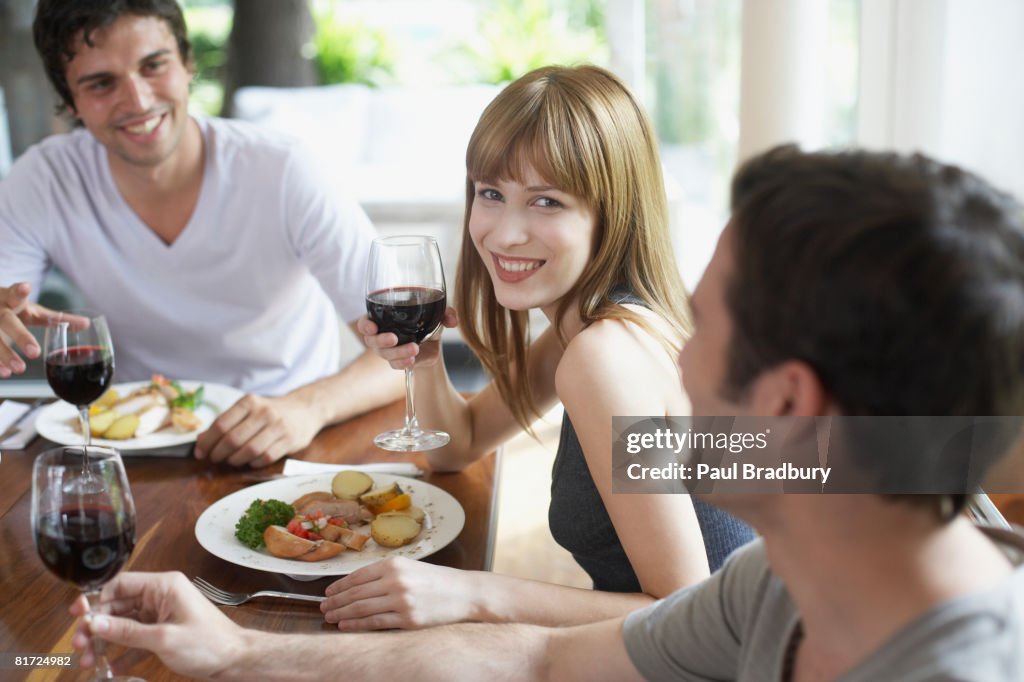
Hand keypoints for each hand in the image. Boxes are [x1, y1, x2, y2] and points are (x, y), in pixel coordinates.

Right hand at [0, 282, 87, 377]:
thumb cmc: (13, 309)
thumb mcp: (34, 311)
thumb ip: (58, 319)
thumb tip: (87, 324)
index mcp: (11, 299)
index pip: (15, 293)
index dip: (19, 291)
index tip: (26, 287)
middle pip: (6, 321)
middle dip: (20, 336)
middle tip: (34, 353)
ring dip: (4, 354)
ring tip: (19, 369)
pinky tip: (4, 373)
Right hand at [69, 571, 240, 678]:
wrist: (235, 660)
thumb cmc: (209, 644)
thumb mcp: (164, 638)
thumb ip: (128, 631)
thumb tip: (95, 623)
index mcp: (164, 586)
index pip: (121, 584)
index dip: (96, 598)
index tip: (78, 615)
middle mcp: (161, 596)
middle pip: (117, 605)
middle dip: (96, 626)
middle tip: (79, 647)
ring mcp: (161, 614)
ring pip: (123, 624)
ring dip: (105, 642)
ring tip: (89, 662)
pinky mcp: (163, 632)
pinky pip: (135, 639)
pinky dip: (122, 652)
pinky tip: (109, 668)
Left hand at [195, 393, 321, 466]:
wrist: (305, 409)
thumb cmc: (269, 412)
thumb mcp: (248, 410)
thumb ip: (225, 423)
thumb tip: (200, 441)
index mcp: (249, 402)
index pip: (221, 424)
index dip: (207, 442)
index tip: (200, 452)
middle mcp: (264, 412)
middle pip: (233, 439)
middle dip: (219, 453)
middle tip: (215, 459)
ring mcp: (279, 426)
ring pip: (249, 450)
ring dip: (235, 460)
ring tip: (231, 460)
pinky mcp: (289, 440)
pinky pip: (265, 458)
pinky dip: (253, 463)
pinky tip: (250, 460)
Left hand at [321, 556, 479, 629]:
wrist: (464, 593)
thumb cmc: (437, 581)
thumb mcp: (411, 568)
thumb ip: (386, 574)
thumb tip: (356, 585)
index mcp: (395, 564)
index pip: (358, 576)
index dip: (339, 585)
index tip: (328, 592)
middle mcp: (396, 580)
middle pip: (356, 592)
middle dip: (336, 601)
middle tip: (323, 607)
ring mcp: (402, 600)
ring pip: (362, 607)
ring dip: (342, 613)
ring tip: (330, 617)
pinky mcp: (408, 619)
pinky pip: (375, 622)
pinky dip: (356, 624)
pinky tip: (345, 625)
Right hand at [355, 307, 456, 370]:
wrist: (433, 340)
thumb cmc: (427, 319)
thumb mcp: (436, 313)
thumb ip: (446, 313)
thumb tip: (452, 320)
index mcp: (383, 318)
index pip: (365, 322)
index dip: (365, 325)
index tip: (372, 327)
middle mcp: (381, 335)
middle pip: (372, 341)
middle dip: (381, 340)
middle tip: (394, 339)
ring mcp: (388, 350)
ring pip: (385, 354)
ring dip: (398, 352)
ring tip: (414, 349)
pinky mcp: (398, 361)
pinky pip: (396, 365)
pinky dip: (403, 363)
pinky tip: (412, 360)